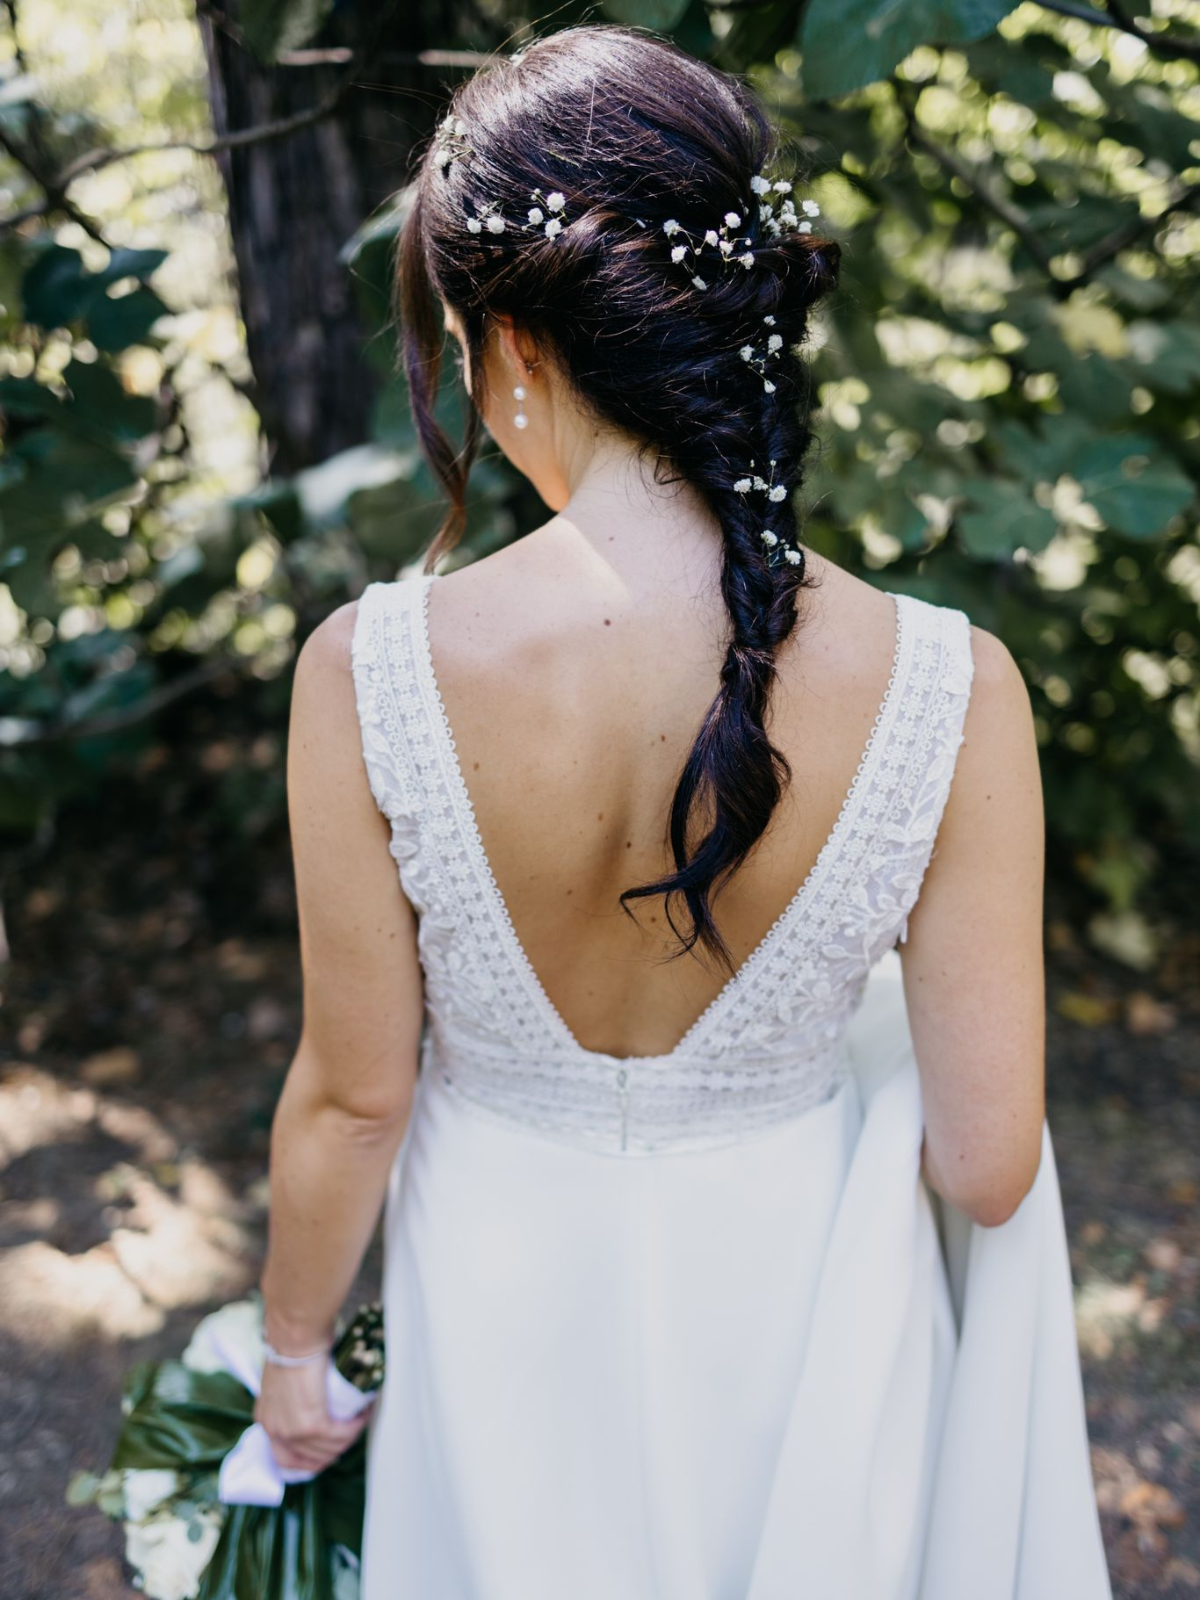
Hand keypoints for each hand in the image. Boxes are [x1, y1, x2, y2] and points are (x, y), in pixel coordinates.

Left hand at [254, 1356, 372, 1474]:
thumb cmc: (290, 1347)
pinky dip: (354, 1428)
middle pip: (309, 1459)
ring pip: (328, 1450)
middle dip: (333, 1452)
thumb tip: (314, 1402)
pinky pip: (339, 1436)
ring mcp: (292, 1430)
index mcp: (265, 1420)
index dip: (308, 1461)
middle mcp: (275, 1431)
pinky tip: (362, 1416)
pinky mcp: (312, 1424)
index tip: (326, 1454)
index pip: (285, 1459)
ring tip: (359, 1421)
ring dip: (347, 1439)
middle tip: (349, 1437)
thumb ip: (290, 1398)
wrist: (294, 1337)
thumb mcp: (281, 1380)